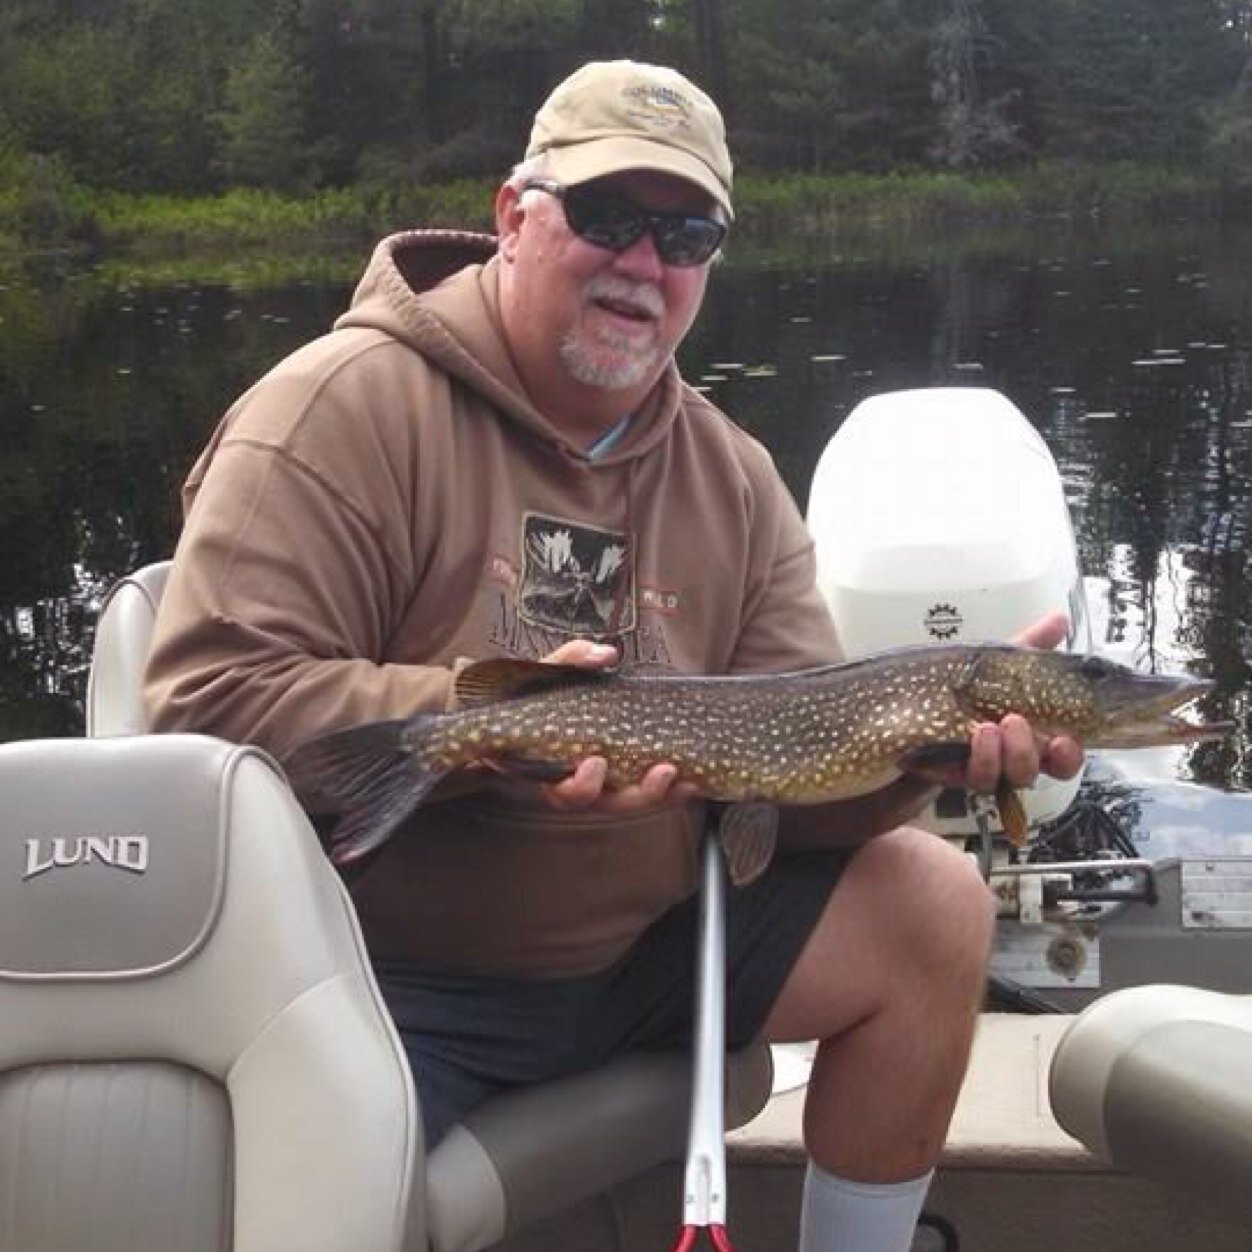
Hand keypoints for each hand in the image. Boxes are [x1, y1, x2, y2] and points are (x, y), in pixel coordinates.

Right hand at [537, 640, 698, 814]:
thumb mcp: (550, 673)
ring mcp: (605, 787)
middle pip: (608, 803)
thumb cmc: (543, 695)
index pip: (563, 792)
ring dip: (661, 792)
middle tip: (662, 771)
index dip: (580, 786)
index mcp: (550, 769)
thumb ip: (572, 660)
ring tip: (685, 775)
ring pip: (633, 801)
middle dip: (638, 793)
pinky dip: (670, 790)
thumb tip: (606, 655)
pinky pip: (649, 793)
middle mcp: (578, 785)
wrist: (541, 707)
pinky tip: (693, 779)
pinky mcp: (628, 781)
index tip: (595, 762)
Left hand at [963, 612, 1084, 792]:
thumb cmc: (950, 691)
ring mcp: (972, 767)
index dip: (1067, 756)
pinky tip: (974, 736)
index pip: (1056, 757)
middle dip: (1036, 757)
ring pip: (1001, 779)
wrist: (900, 707)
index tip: (1066, 740)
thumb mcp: (991, 665)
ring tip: (994, 727)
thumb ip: (1028, 646)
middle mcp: (1000, 757)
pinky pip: (968, 777)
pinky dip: (977, 757)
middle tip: (1028, 728)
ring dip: (1006, 755)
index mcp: (1021, 734)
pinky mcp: (945, 773)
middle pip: (1032, 774)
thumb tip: (1059, 620)